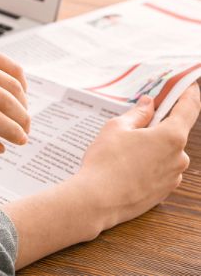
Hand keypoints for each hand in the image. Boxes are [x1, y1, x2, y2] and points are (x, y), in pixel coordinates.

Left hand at [0, 37, 29, 154]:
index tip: (21, 141)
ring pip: (10, 81)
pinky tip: (16, 96)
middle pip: (3, 99)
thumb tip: (0, 147)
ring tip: (20, 117)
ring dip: (22, 103)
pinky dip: (18, 82)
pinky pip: (7, 64)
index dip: (10, 131)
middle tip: (24, 132)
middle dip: (21, 120)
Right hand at [76, 84, 200, 231]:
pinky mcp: (163, 193)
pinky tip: (126, 168)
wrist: (97, 200)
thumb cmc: (105, 162)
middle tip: (134, 124)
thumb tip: (148, 104)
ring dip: (151, 148)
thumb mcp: (116, 128)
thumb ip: (137, 114)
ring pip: (165, 154)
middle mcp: (179, 158)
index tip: (187, 85)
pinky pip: (160, 171)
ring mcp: (173, 178)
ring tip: (123, 152)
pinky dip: (147, 166)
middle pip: (173, 133)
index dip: (189, 94)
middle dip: (157, 127)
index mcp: (171, 137)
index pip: (189, 108)